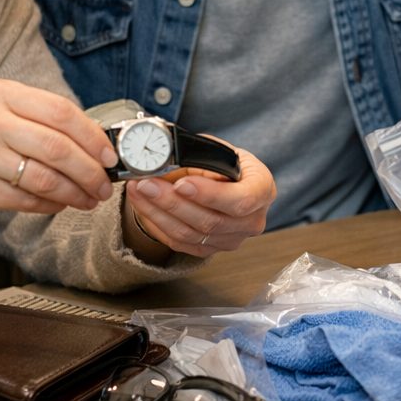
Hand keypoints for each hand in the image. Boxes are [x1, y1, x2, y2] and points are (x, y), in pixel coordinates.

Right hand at [0, 77, 118, 233]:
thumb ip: (34, 117)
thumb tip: (91, 140)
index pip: (61, 111)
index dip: (93, 136)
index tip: (110, 154)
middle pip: (59, 147)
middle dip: (91, 171)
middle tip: (105, 184)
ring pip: (45, 177)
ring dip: (75, 193)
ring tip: (88, 199)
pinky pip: (25, 200)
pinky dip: (49, 205)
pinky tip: (59, 205)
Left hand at [123, 142, 273, 257]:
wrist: (229, 182)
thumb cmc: (227, 163)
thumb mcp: (220, 151)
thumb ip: (199, 157)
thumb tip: (164, 160)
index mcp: (262, 189)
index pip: (240, 200)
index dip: (210, 195)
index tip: (182, 184)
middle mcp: (252, 220)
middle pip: (210, 221)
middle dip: (172, 202)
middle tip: (146, 183)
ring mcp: (232, 239)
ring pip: (190, 234)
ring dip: (158, 212)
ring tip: (138, 191)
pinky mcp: (211, 249)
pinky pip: (180, 243)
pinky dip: (157, 224)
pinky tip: (143, 206)